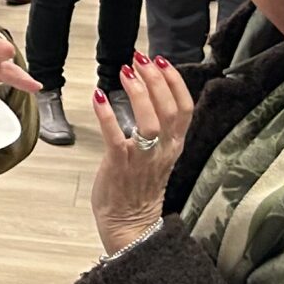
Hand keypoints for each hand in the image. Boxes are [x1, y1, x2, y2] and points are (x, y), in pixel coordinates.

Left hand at [89, 55, 195, 253]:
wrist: (130, 223)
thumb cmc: (139, 185)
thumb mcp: (159, 155)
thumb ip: (158, 129)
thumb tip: (148, 94)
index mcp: (174, 146)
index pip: (185, 109)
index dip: (175, 82)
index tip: (162, 61)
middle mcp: (163, 151)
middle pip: (169, 110)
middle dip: (156, 79)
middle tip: (140, 59)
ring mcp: (142, 160)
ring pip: (149, 122)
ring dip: (137, 93)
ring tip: (125, 71)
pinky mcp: (120, 167)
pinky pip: (116, 138)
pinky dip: (107, 115)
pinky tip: (99, 97)